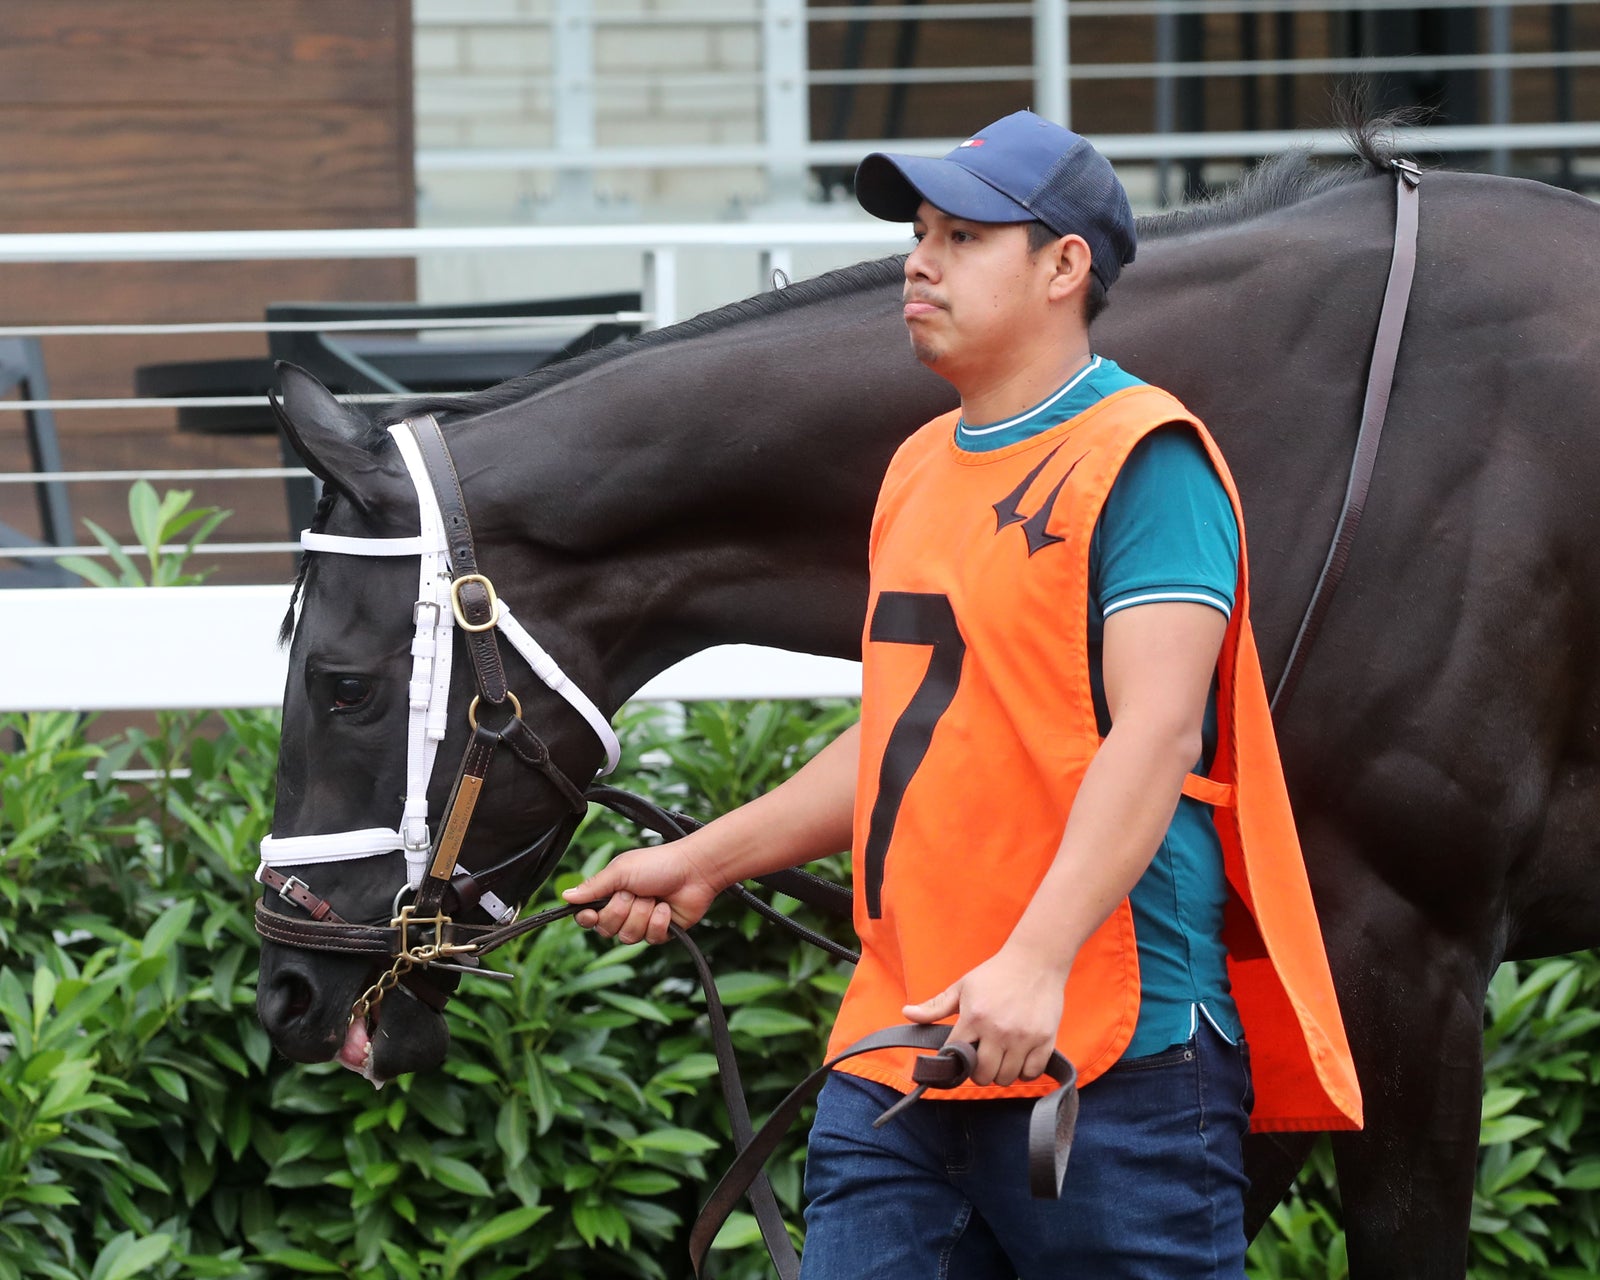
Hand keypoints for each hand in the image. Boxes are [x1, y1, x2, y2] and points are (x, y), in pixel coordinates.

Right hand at [561, 842, 720, 944]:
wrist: (694, 870)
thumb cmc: (658, 864)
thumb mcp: (621, 871)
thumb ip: (594, 886)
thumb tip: (566, 896)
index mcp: (610, 893)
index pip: (587, 916)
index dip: (587, 919)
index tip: (591, 914)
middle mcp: (623, 910)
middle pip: (606, 929)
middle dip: (621, 910)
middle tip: (634, 893)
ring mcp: (642, 922)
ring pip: (628, 937)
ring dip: (642, 914)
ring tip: (653, 898)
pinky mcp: (660, 932)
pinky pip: (650, 939)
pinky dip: (659, 921)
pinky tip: (665, 907)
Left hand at [902, 945, 1067, 1086]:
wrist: (1036, 961)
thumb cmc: (995, 974)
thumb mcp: (962, 987)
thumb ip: (935, 1006)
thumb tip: (907, 1014)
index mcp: (974, 1017)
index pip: (957, 1056)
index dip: (956, 1058)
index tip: (960, 1054)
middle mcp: (998, 1030)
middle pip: (983, 1074)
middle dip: (979, 1072)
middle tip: (982, 1061)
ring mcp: (1023, 1037)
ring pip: (1007, 1077)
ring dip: (1001, 1074)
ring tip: (1001, 1060)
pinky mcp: (1045, 1039)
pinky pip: (1032, 1072)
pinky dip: (1025, 1071)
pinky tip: (1020, 1059)